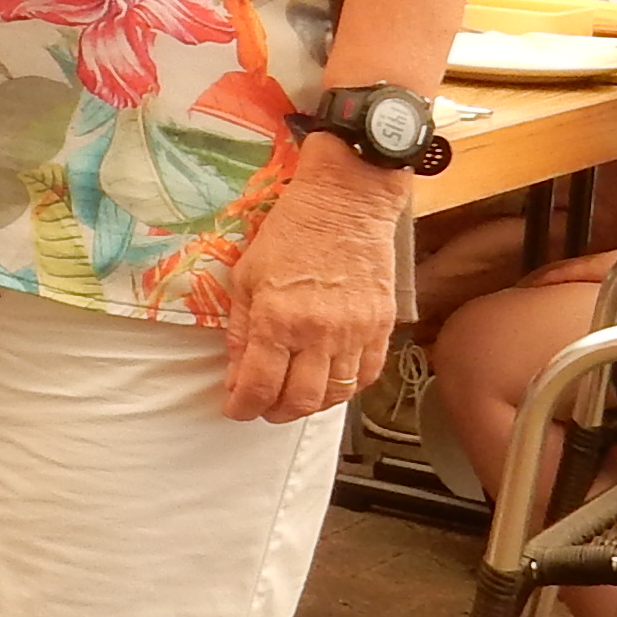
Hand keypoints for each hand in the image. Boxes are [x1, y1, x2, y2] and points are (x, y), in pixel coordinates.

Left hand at [222, 156, 401, 424]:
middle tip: (263, 407)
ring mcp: (355, 332)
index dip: (243, 407)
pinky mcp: (381, 326)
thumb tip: (236, 374)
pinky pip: (367, 375)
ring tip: (293, 396)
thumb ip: (240, 330)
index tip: (236, 408)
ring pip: (336, 395)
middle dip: (275, 413)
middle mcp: (319, 333)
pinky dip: (345, 389)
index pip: (259, 386)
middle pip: (300, 401)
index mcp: (278, 319)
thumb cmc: (290, 233)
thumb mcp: (246, 277)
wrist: (346, 203)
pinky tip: (328, 381)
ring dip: (310, 405)